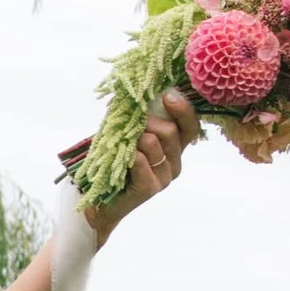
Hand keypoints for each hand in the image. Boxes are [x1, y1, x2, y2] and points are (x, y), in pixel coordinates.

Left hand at [81, 88, 200, 239]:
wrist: (99, 201)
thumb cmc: (114, 161)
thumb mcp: (129, 133)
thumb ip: (140, 116)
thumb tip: (143, 90)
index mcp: (174, 148)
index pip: (190, 126)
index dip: (183, 109)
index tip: (167, 95)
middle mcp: (174, 163)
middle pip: (171, 131)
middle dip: (148, 121)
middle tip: (130, 125)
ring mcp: (164, 177)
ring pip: (154, 143)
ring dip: (134, 138)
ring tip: (122, 146)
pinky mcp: (150, 188)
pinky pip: (142, 161)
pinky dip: (129, 154)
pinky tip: (122, 159)